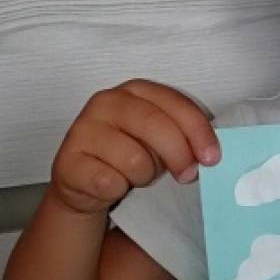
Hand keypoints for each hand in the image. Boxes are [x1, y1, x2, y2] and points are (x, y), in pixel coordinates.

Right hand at [49, 79, 220, 215]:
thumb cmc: (130, 155)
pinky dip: (118, 189)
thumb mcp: (160, 139)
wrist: (85, 183)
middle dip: (179, 156)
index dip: (198, 132)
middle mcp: (106, 101)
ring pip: (135, 159)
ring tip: (136, 176)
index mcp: (135, 90)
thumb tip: (211, 154)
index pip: (175, 104)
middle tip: (186, 176)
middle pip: (156, 126)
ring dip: (144, 176)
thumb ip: (182, 135)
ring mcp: (83, 129)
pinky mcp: (67, 161)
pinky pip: (109, 182)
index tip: (212, 158)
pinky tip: (113, 185)